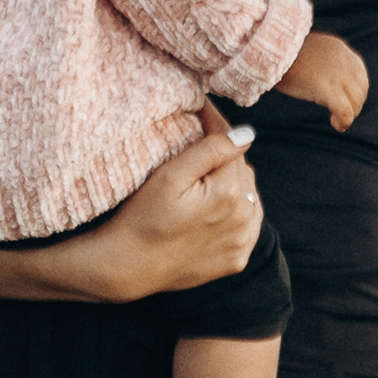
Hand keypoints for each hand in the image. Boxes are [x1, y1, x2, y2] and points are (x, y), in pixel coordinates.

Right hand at [71, 105, 263, 301]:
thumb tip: (246, 133)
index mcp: (230, 193)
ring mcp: (242, 243)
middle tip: (203, 141)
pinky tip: (222, 207)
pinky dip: (239, 213)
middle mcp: (244, 219)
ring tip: (212, 174)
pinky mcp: (236, 261)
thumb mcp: (170, 177)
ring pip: (250, 198)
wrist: (128, 268)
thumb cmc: (142, 217)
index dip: (217, 125)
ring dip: (236, 183)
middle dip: (227, 155)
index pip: (233, 146)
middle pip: (243, 172)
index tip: (203, 109)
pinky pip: (248, 228)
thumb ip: (211, 150)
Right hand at [274, 29, 368, 130]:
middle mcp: (343, 59)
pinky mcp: (327, 88)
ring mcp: (337, 74)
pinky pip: (345, 111)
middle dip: (355, 104)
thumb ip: (322, 63)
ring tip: (337, 121)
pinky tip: (337, 125)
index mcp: (338, 48)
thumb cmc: (279, 55)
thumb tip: (324, 83)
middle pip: (361, 88)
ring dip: (350, 114)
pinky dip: (344, 121)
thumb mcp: (307, 52)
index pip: (359, 71)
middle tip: (341, 114)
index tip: (345, 99)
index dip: (355, 89)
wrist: (268, 50)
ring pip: (356, 101)